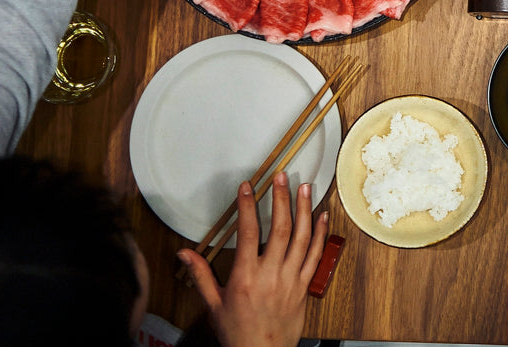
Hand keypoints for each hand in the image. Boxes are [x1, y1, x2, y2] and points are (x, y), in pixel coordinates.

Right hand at [178, 171, 328, 346]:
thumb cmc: (237, 333)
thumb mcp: (213, 304)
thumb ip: (200, 275)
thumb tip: (184, 253)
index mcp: (245, 277)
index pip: (248, 233)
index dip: (248, 206)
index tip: (247, 186)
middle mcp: (271, 275)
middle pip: (280, 229)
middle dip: (281, 199)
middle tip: (281, 176)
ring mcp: (291, 279)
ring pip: (302, 238)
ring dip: (304, 210)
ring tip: (304, 187)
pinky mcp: (304, 286)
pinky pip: (316, 255)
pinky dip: (320, 234)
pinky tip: (323, 216)